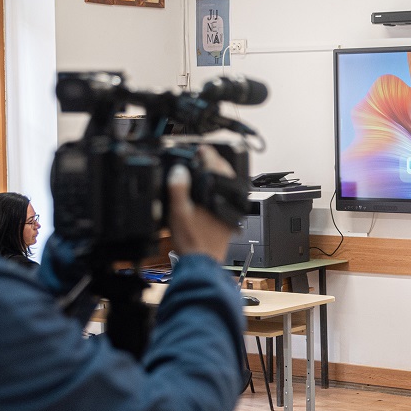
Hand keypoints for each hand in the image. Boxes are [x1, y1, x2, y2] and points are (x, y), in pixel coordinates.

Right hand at [167, 147, 234, 262]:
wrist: (202, 262)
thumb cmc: (192, 241)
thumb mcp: (178, 212)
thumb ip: (178, 189)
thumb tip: (179, 170)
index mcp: (215, 195)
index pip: (214, 166)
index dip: (207, 153)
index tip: (201, 148)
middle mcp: (227, 200)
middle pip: (226, 173)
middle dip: (216, 161)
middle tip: (205, 156)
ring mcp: (231, 209)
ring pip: (229, 184)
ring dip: (220, 174)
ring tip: (207, 169)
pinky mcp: (231, 217)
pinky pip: (229, 196)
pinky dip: (221, 188)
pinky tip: (211, 191)